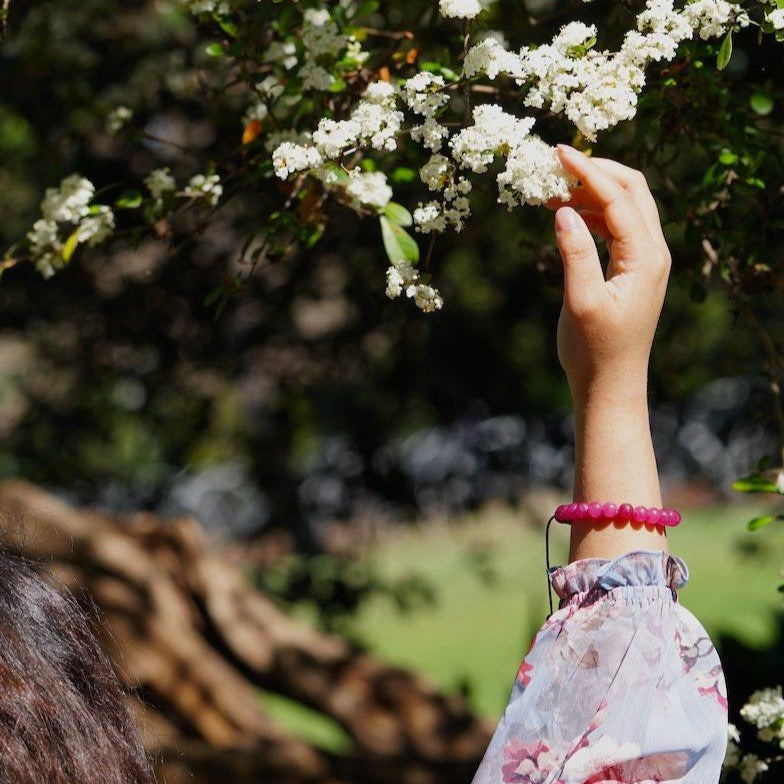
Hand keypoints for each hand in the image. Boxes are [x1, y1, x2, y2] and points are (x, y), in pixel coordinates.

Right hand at [547, 145, 671, 402]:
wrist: (610, 385)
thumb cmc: (595, 351)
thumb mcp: (581, 302)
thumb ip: (575, 253)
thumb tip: (563, 208)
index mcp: (646, 258)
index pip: (619, 198)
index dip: (588, 171)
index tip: (558, 152)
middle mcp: (653, 252)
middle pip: (632, 190)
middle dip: (595, 171)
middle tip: (557, 164)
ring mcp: (645, 260)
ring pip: (624, 206)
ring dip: (592, 192)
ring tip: (551, 192)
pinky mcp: (633, 268)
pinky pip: (616, 227)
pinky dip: (593, 213)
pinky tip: (566, 216)